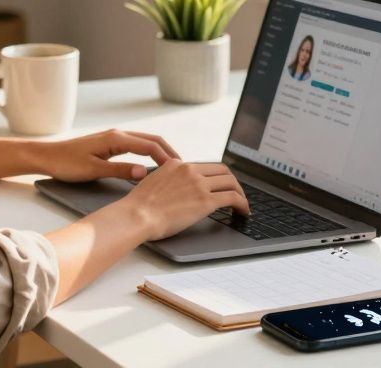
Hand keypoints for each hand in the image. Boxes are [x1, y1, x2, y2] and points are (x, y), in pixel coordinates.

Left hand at [35, 129, 179, 182]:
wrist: (46, 156)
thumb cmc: (66, 163)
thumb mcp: (93, 170)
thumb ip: (120, 170)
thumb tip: (144, 173)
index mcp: (116, 138)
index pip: (150, 145)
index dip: (167, 158)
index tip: (180, 171)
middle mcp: (117, 134)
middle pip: (152, 139)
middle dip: (169, 152)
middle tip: (185, 168)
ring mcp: (114, 138)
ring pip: (145, 141)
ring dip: (160, 152)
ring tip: (173, 168)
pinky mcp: (110, 143)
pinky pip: (136, 146)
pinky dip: (149, 153)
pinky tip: (153, 165)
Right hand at [117, 160, 249, 241]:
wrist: (137, 215)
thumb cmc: (140, 206)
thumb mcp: (153, 182)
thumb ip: (168, 181)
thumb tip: (176, 190)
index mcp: (177, 164)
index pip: (205, 166)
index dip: (216, 176)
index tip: (220, 185)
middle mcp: (190, 170)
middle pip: (222, 170)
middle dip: (232, 182)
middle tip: (236, 193)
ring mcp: (199, 184)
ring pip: (231, 182)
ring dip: (240, 193)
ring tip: (242, 204)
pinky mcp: (206, 201)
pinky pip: (233, 198)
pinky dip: (242, 204)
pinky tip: (243, 212)